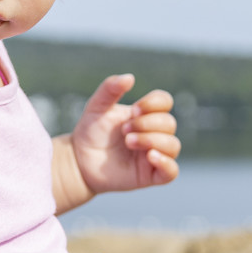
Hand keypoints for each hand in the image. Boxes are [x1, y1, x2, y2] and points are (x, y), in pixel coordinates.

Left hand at [70, 74, 180, 194]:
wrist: (79, 160)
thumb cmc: (90, 132)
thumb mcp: (97, 106)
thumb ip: (110, 89)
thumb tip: (130, 77)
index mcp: (145, 114)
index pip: (165, 102)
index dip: (154, 103)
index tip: (134, 109)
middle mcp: (153, 133)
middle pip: (169, 123)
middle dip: (147, 124)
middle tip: (124, 130)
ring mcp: (154, 154)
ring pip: (173, 145)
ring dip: (153, 140)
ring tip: (129, 142)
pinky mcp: (151, 175)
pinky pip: (172, 171)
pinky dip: (166, 163)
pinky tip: (150, 156)